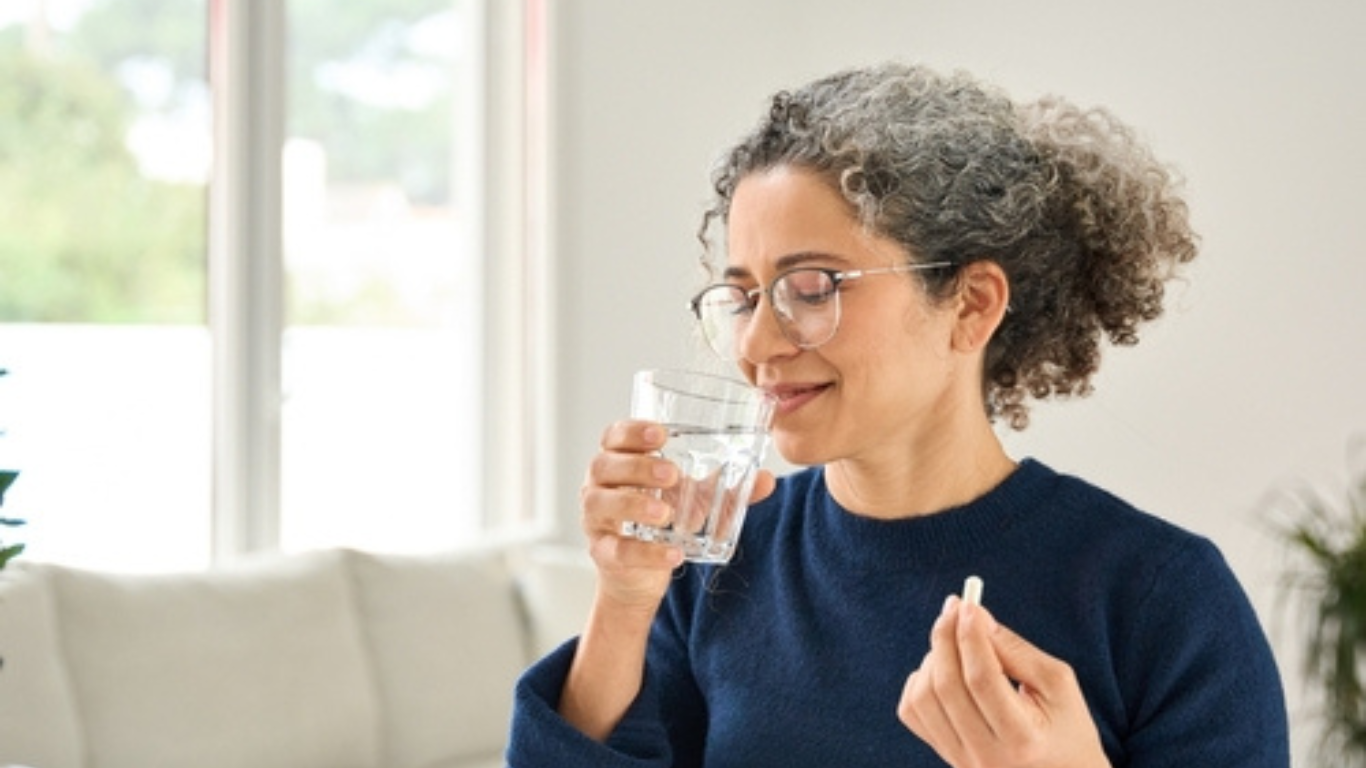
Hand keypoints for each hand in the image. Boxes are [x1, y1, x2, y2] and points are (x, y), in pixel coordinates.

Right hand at [579, 419, 775, 610]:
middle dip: (637, 466)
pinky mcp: (602, 553)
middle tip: (673, 474)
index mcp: (620, 461)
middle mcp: (599, 485)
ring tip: (666, 513)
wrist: (641, 574)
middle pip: (604, 464)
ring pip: (601, 503)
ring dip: (634, 504)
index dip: (632, 431)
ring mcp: (596, 520)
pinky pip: (617, 550)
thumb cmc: (663, 519)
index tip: (661, 435)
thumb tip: (766, 479)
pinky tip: (674, 553)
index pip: (614, 436)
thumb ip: (726, 487)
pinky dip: (646, 552)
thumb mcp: (696, 499)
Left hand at [897, 597, 1109, 767]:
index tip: (969, 604)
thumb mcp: (1057, 684)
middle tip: (954, 608)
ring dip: (933, 659)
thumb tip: (974, 616)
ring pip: (923, 698)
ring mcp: (961, 761)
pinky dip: (919, 682)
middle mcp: (986, 756)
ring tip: (956, 645)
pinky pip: (913, 712)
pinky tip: (942, 671)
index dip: (971, 637)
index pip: (982, 680)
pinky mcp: (945, 757)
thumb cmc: (1066, 727)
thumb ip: (1014, 650)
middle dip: (946, 638)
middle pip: (947, 686)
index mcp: (1023, 739)